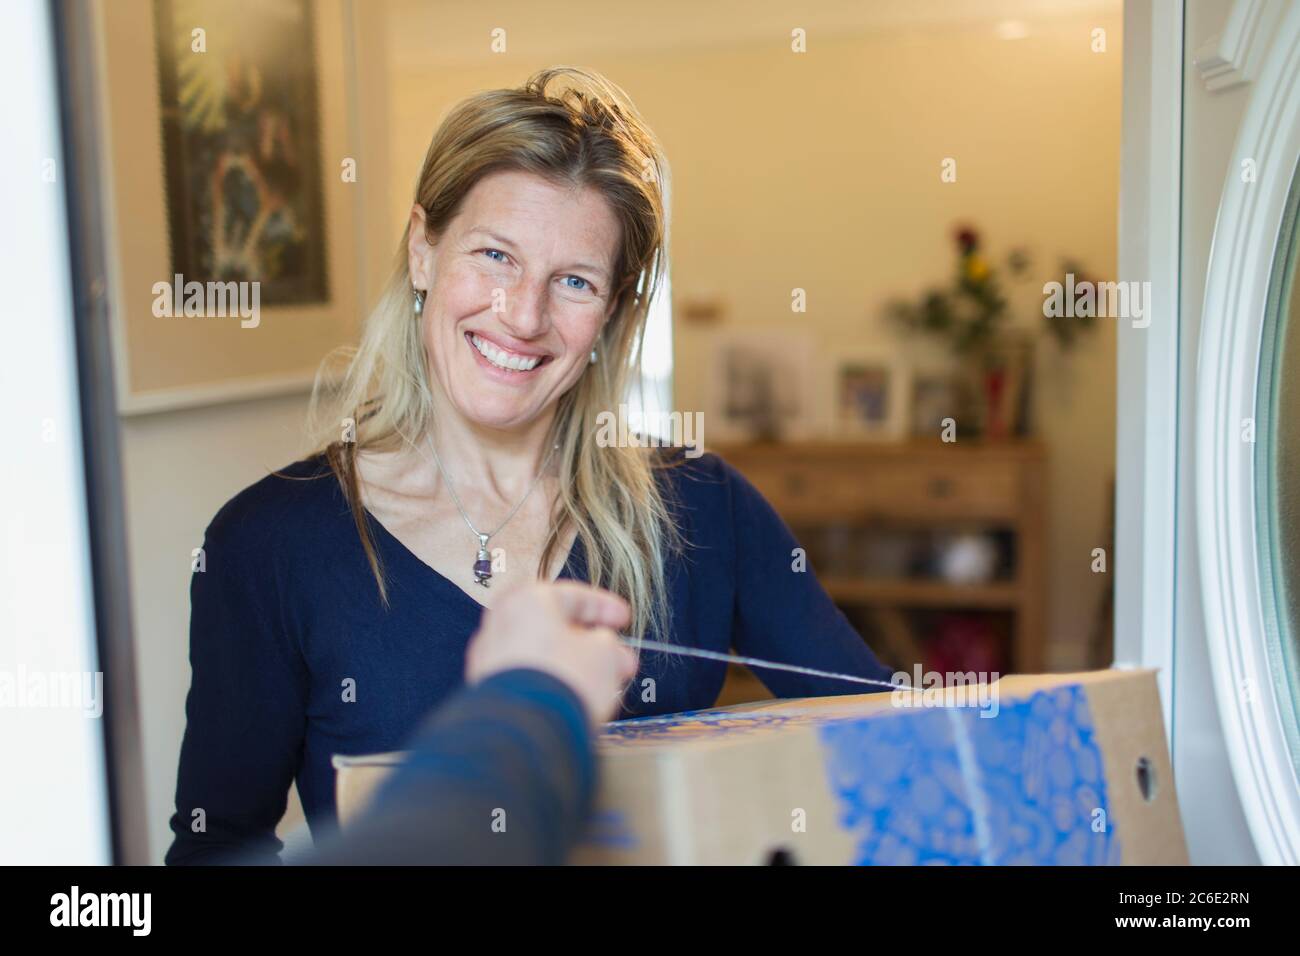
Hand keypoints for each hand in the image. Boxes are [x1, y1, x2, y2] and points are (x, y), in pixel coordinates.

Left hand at [465, 581, 638, 723]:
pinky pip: (526, 676)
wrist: (525, 729)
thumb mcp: (604, 653)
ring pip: (540, 653)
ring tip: (600, 684)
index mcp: (529, 599)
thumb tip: (603, 646)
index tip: (623, 620)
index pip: (574, 595)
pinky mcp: (486, 689)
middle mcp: (501, 622)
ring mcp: (489, 657)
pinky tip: (571, 697)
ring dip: (571, 664)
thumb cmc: (564, 680)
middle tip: (617, 659)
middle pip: (555, 627)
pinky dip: (550, 681)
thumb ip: (607, 642)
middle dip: (590, 643)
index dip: (605, 607)